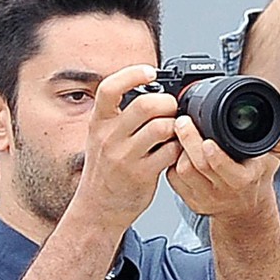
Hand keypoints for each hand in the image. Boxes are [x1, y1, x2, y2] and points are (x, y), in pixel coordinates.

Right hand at [70, 65, 182, 232]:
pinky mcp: (142, 175)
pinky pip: (171, 152)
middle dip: (168, 103)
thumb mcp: (103, 138)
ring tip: (176, 132)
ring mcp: (125, 156)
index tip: (150, 71)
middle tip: (173, 110)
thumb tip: (152, 91)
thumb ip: (122, 116)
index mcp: (99, 123)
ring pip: (162, 127)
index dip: (132, 74)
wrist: (98, 209)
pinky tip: (176, 151)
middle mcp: (109, 137)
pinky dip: (180, 148)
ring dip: (178, 126)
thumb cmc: (106, 170)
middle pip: (146, 105)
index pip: (109, 88)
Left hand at [167, 115, 279, 221]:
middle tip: (182, 121)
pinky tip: (178, 150)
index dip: (213, 154)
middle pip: (196, 166)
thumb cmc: (258, 176)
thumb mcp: (275, 157)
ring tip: (180, 131)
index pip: (223, 168)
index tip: (207, 139)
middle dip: (187, 141)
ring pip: (181, 171)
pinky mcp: (190, 200)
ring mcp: (204, 198)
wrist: (247, 208)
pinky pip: (173, 179)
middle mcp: (222, 191)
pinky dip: (172, 161)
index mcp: (243, 180)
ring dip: (178, 150)